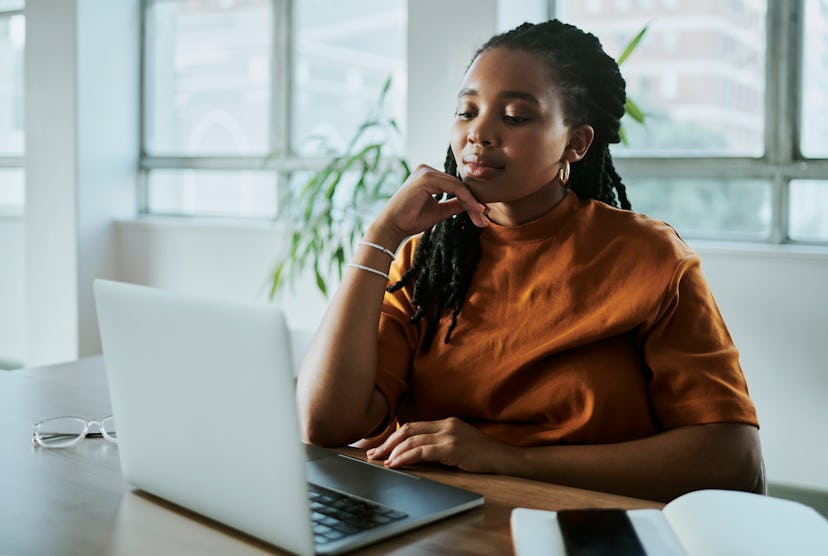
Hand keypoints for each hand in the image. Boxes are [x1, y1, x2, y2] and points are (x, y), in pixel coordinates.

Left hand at [365, 417, 512, 473]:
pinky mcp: (453, 448)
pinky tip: (396, 464)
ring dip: (393, 451)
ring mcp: (450, 435)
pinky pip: (423, 451)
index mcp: (446, 423)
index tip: (380, 447)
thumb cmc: (482, 456)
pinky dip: (406, 457)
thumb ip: (439, 445)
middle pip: (408, 430)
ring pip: (413, 440)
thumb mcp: (458, 445)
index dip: (393, 436)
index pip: (413, 426)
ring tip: (381, 461)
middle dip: (388, 443)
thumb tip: (414, 454)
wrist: (506, 459)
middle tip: (372, 454)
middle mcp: (446, 425)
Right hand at [374, 165, 488, 241]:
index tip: (482, 215)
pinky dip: (466, 199)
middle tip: (485, 220)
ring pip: (459, 186)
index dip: (470, 200)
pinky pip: (454, 187)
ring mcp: (426, 171)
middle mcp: (427, 169)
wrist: (393, 227)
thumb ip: (454, 205)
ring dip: (472, 203)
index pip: (456, 186)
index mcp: (429, 176)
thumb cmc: (411, 220)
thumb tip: (472, 204)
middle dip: (473, 203)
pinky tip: (475, 210)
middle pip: (459, 185)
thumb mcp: (439, 211)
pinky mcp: (427, 177)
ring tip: (482, 218)